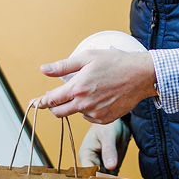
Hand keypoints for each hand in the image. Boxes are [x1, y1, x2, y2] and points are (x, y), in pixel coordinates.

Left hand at [36, 49, 156, 123]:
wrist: (141, 75)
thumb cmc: (115, 62)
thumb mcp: (87, 58)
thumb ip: (63, 66)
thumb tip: (43, 70)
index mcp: (77, 88)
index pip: (51, 100)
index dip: (43, 100)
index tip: (38, 101)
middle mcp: (85, 104)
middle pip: (59, 113)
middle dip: (55, 106)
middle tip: (58, 97)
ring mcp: (96, 114)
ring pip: (76, 113)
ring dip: (75, 105)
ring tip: (88, 90)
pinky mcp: (106, 120)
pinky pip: (90, 118)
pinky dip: (89, 110)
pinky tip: (99, 97)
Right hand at [79, 120, 135, 178]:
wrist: (120, 121)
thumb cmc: (109, 123)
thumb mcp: (108, 135)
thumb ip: (109, 150)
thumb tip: (111, 166)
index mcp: (86, 154)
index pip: (88, 171)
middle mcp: (91, 163)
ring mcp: (102, 166)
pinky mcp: (111, 167)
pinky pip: (115, 178)